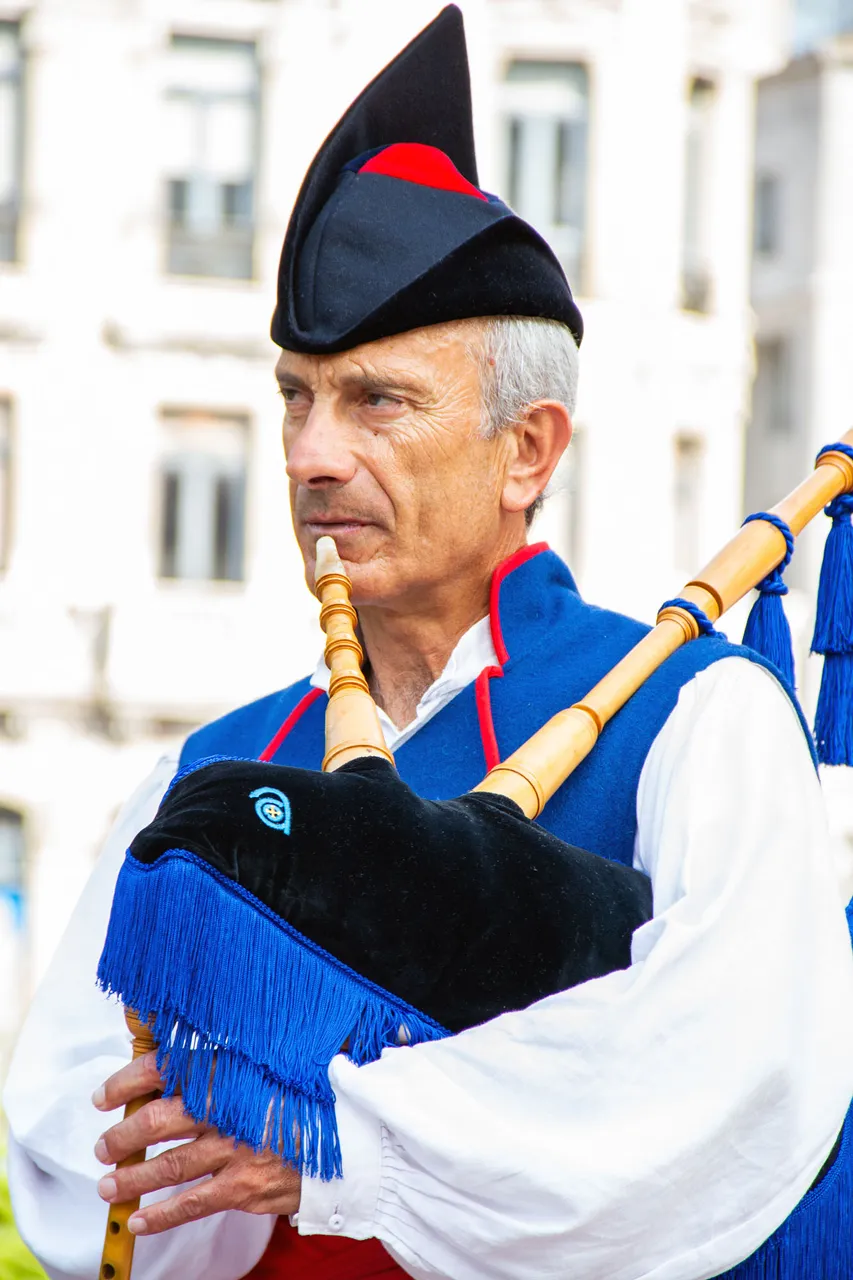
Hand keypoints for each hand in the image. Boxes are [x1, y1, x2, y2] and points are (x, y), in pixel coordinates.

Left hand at [94, 1051, 300, 1235]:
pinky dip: (160, 1216)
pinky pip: (192, 1204)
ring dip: (131, 1178)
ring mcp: (235, 1149)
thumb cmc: (302, 1099)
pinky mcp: (245, 1186)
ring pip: (167, 1166)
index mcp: (229, 1071)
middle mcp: (228, 1108)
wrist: (347, 1137)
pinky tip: (139, 1222)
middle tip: (105, 1146)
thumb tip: (173, 1069)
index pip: (164, 1069)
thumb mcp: (264, 1068)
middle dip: (121, 1136)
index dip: (126, 1082)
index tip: (104, 1096)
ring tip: (109, 1185)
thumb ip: (224, 1066)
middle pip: (156, 1120)